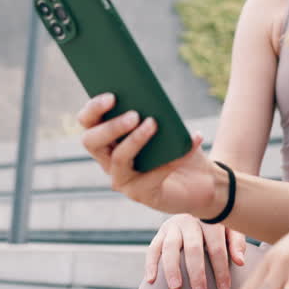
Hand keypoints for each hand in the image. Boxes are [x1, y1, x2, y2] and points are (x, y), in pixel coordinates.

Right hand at [78, 93, 220, 216]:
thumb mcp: (167, 125)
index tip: (112, 95)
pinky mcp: (140, 193)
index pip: (88, 121)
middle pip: (91, 141)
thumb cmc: (177, 146)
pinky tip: (195, 138)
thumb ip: (157, 112)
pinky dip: (175, 156)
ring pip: (118, 158)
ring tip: (153, 124)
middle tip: (134, 115)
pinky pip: (153, 174)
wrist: (200, 179)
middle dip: (111, 126)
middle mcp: (107, 159)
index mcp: (109, 137)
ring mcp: (121, 178)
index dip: (94, 108)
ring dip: (135, 140)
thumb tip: (154, 102)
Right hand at [145, 213, 247, 288]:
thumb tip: (240, 262)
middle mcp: (191, 220)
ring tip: (176, 287)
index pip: (217, 246)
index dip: (221, 268)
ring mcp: (174, 226)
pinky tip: (151, 280)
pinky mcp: (161, 232)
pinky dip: (151, 264)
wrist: (196, 204)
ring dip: (172, 269)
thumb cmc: (217, 225)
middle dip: (197, 272)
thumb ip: (236, 243)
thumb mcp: (232, 229)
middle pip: (193, 247)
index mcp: (211, 219)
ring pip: (170, 247)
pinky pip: (153, 248)